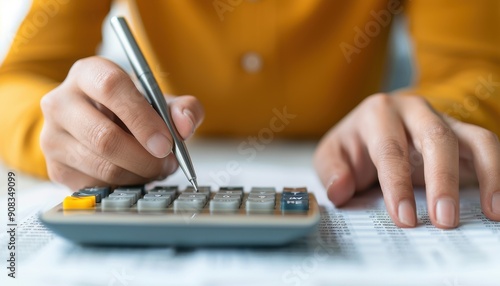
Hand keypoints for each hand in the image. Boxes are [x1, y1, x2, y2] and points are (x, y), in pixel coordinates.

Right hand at [40, 56, 203, 189]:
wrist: (100, 123)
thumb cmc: (131, 109)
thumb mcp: (160, 101)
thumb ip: (183, 108)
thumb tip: (185, 125)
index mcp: (88, 73)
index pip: (111, 88)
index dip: (143, 118)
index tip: (166, 143)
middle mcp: (61, 102)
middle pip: (104, 137)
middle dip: (146, 158)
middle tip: (168, 163)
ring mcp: (52, 137)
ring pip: (102, 166)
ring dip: (140, 174)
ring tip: (157, 168)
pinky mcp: (55, 167)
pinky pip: (97, 185)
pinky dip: (125, 185)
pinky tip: (136, 174)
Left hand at [314, 93, 499, 228]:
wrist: (372, 127)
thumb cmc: (353, 143)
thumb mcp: (331, 154)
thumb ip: (331, 170)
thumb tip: (340, 190)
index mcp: (378, 113)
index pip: (390, 150)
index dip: (398, 185)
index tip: (405, 218)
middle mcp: (414, 110)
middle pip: (437, 139)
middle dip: (443, 180)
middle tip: (444, 220)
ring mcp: (443, 120)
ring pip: (474, 138)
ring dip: (488, 174)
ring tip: (492, 211)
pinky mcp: (463, 135)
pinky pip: (488, 147)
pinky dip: (498, 172)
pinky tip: (497, 203)